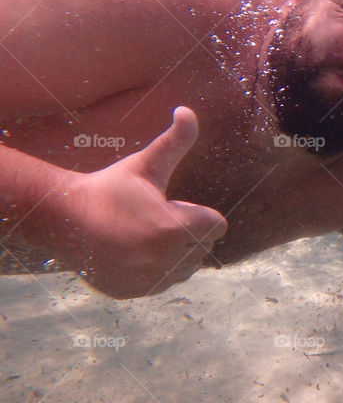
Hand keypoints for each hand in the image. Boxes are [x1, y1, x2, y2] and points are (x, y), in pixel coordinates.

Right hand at [61, 107, 226, 297]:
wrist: (64, 220)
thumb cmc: (109, 190)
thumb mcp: (144, 165)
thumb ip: (174, 141)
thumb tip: (187, 110)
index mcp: (175, 228)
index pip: (217, 226)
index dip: (199, 215)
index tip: (174, 207)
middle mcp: (166, 259)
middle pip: (202, 247)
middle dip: (186, 233)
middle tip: (152, 220)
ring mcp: (151, 280)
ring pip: (186, 268)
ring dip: (175, 253)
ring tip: (144, 236)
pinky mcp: (137, 292)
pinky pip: (164, 283)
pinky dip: (156, 271)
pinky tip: (133, 253)